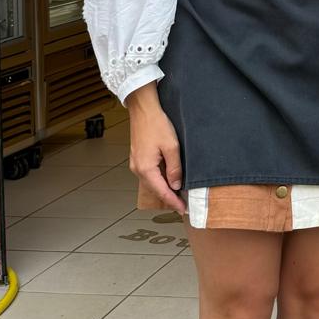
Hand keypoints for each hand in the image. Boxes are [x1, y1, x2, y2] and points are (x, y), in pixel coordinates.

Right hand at [126, 88, 185, 214]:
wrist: (143, 109)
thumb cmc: (156, 124)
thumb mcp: (172, 146)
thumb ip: (174, 168)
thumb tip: (176, 185)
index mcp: (146, 168)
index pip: (162, 192)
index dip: (173, 202)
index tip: (183, 209)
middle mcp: (138, 169)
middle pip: (155, 189)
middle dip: (169, 198)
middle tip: (182, 204)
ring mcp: (136, 164)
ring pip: (152, 182)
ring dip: (164, 189)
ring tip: (177, 194)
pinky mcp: (138, 158)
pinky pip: (149, 174)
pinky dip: (159, 180)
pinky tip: (168, 179)